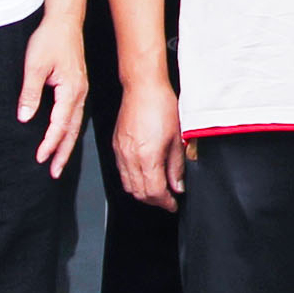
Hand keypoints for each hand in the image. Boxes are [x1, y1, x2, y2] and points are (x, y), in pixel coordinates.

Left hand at [19, 21, 88, 171]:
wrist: (64, 22)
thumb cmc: (50, 40)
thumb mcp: (35, 66)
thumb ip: (30, 93)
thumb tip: (25, 117)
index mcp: (71, 90)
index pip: (60, 124)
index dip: (49, 143)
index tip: (40, 158)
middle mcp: (79, 94)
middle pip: (72, 131)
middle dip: (63, 153)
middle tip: (54, 172)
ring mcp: (80, 91)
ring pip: (75, 125)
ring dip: (67, 145)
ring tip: (59, 162)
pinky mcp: (77, 88)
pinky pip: (75, 115)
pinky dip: (69, 131)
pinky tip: (63, 137)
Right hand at [111, 79, 183, 207]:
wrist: (143, 87)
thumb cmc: (161, 106)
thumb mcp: (176, 139)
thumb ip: (176, 167)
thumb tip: (177, 185)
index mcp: (147, 157)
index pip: (154, 192)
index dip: (165, 202)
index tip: (173, 204)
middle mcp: (130, 157)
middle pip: (140, 193)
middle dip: (154, 201)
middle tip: (167, 200)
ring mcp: (120, 153)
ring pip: (128, 185)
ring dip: (143, 193)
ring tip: (157, 191)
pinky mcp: (116, 146)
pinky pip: (121, 173)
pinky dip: (132, 181)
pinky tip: (144, 177)